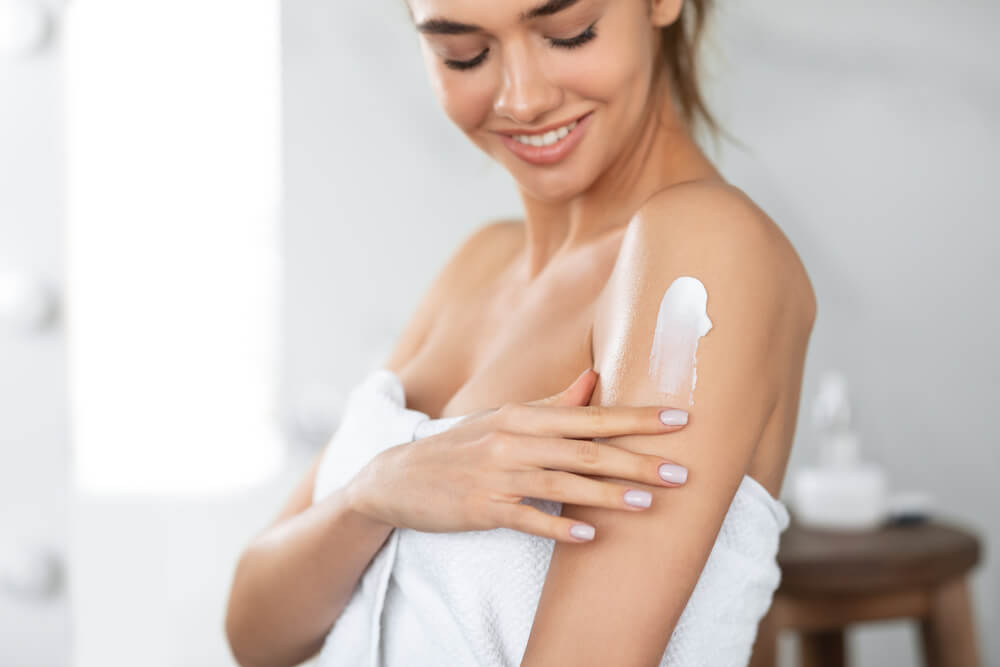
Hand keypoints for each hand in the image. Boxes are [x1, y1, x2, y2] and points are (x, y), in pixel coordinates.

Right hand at [346, 368, 689, 542]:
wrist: (398, 476)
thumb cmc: (462, 445)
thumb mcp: (504, 417)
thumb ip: (553, 403)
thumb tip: (596, 379)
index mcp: (523, 414)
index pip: (590, 415)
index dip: (636, 418)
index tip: (679, 420)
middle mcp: (513, 439)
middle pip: (584, 449)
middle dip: (635, 459)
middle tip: (680, 471)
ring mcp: (497, 474)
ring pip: (561, 482)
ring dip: (606, 494)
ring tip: (646, 503)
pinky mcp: (483, 508)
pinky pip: (526, 517)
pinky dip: (557, 524)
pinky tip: (588, 535)